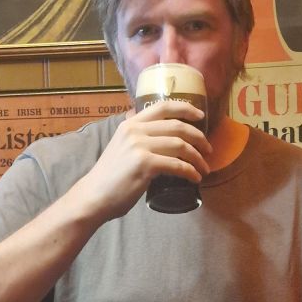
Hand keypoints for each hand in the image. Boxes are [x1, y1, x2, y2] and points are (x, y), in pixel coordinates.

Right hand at [70, 100, 211, 221]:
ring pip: (181, 145)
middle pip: (178, 126)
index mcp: (131, 124)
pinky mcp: (144, 164)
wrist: (93, 196)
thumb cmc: (110, 177)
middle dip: (199, 137)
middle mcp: (135, 130)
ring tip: (204, 168)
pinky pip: (177, 164)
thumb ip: (138, 138)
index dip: (186, 108)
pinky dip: (190, 171)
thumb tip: (160, 135)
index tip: (201, 115)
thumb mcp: (122, 146)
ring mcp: (139, 146)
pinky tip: (195, 178)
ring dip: (197, 158)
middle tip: (208, 150)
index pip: (163, 105)